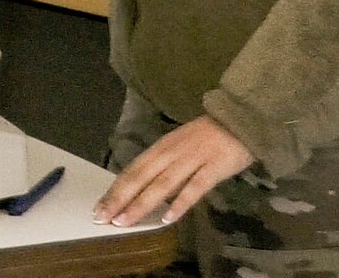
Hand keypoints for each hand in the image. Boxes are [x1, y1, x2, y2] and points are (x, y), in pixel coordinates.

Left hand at [92, 115, 252, 226]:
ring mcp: (191, 159)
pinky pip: (194, 187)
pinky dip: (179, 203)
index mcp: (161, 147)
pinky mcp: (213, 168)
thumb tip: (143, 190)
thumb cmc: (207, 136)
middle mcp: (171, 152)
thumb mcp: (178, 147)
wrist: (240, 118)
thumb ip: (163, 166)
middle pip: (140, 177)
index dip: (115, 189)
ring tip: (125, 221)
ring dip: (141, 203)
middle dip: (119, 198)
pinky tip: (167, 218)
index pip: (132, 170)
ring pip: (161, 184)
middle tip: (102, 217)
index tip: (99, 207)